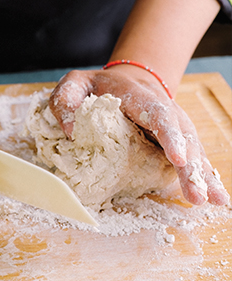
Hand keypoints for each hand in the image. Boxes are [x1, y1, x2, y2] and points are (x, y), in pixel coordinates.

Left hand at [49, 66, 229, 206]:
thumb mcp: (74, 83)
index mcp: (137, 95)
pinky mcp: (175, 139)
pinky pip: (191, 155)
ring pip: (193, 147)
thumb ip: (66, 99)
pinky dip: (203, 174)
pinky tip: (213, 194)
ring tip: (215, 200)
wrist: (125, 80)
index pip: (157, 113)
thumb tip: (69, 129)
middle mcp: (162, 108)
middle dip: (191, 166)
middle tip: (198, 195)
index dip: (169, 135)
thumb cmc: (96, 87)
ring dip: (204, 175)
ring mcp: (172, 124)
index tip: (178, 158)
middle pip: (182, 135)